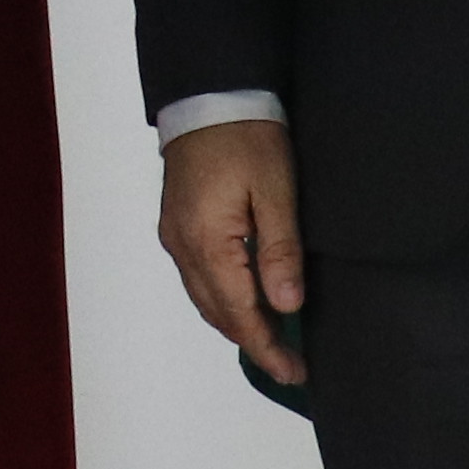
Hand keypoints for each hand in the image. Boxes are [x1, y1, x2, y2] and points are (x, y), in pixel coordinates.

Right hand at [159, 116, 304, 382]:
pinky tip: (247, 300)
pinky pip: (198, 279)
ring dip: (237, 322)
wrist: (209, 96)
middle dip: (254, 342)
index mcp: (207, 242)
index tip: (294, 373)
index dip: (267, 347)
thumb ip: (280, 251)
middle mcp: (182, 247)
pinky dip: (223, 299)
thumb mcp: (277, 190)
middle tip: (292, 363)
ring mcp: (174, 238)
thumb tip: (286, 306)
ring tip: (274, 338)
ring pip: (205, 299)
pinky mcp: (176, 227)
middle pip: (218, 313)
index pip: (239, 313)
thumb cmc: (247, 136)